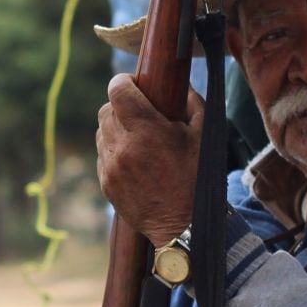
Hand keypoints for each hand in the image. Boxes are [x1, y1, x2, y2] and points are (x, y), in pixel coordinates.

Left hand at [96, 76, 204, 247]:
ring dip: (115, 128)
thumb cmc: (197, 178)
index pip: (117, 89)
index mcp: (146, 129)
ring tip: (137, 137)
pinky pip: (102, 155)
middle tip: (139, 111)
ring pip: (102, 132)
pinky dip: (114, 151)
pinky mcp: (106, 184)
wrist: (183, 225)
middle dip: (120, 105)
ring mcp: (111, 167)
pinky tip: (134, 158)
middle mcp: (123, 146)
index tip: (134, 84)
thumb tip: (180, 84)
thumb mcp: (204, 135)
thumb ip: (192, 102)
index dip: (124, 81)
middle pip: (106, 109)